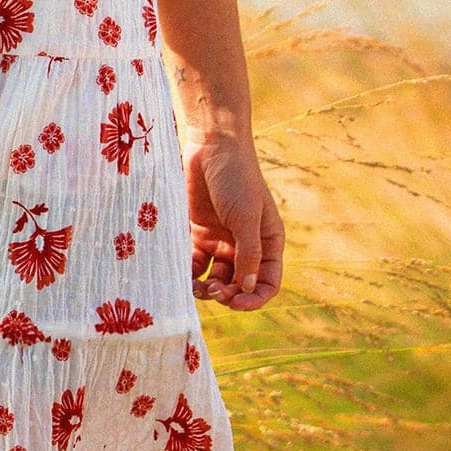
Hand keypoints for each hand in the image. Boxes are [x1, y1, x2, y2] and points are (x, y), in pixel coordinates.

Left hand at [187, 134, 283, 310]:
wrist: (210, 146)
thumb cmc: (236, 178)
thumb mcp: (246, 216)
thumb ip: (248, 253)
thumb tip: (248, 289)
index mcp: (267, 242)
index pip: (267, 281)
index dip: (255, 298)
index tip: (237, 304)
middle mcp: (245, 245)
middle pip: (240, 284)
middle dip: (228, 294)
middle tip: (213, 292)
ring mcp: (221, 240)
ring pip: (217, 277)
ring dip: (209, 288)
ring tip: (197, 288)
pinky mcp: (198, 232)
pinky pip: (195, 262)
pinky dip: (191, 272)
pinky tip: (183, 276)